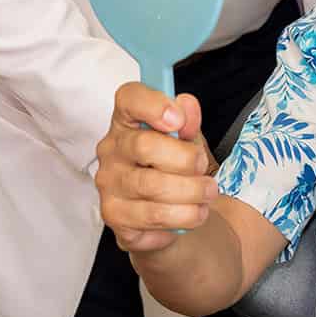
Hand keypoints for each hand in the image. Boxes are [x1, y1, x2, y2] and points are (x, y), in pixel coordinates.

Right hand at [94, 82, 218, 253]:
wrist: (167, 212)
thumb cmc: (173, 166)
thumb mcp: (187, 138)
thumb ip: (188, 120)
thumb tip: (186, 106)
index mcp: (127, 120)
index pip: (129, 98)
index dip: (153, 105)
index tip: (178, 120)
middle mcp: (111, 149)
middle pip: (145, 146)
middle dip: (186, 159)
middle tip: (203, 168)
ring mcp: (109, 184)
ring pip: (153, 187)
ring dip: (191, 192)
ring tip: (207, 194)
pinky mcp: (114, 216)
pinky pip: (153, 218)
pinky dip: (182, 217)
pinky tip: (190, 213)